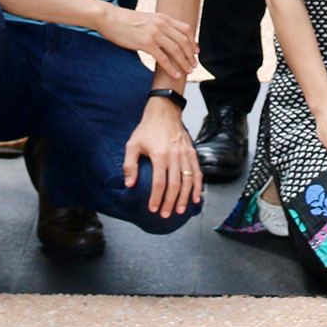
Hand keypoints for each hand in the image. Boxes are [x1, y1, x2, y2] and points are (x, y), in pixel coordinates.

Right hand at [95, 6, 197, 77]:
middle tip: (193, 65)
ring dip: (184, 62)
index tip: (196, 52)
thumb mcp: (147, 19)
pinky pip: (163, 58)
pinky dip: (171, 68)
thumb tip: (165, 37)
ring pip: (176, 50)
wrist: (110, 18)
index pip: (185, 29)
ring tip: (187, 71)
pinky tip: (175, 75)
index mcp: (163, 17)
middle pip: (183, 41)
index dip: (193, 42)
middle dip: (190, 55)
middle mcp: (161, 24)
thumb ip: (158, 26)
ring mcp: (154, 33)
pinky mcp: (145, 43)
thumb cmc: (126, 21)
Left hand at [123, 100, 202, 216]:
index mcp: (159, 154)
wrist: (164, 111)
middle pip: (175, 184)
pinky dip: (198, 186)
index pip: (159, 182)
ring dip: (185, 198)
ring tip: (180, 210)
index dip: (156, 198)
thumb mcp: (132, 145)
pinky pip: (197, 172)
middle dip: (170, 202)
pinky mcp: (192, 152)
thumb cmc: (147, 129)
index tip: (153, 209)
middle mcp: (175, 155)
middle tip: (165, 215)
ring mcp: (185, 153)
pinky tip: (196, 198)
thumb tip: (129, 185)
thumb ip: (129, 165)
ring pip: (188, 180)